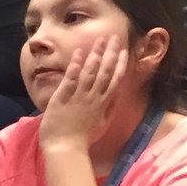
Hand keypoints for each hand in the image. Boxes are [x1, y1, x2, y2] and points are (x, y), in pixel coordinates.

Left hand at [38, 38, 129, 158]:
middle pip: (105, 71)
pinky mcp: (62, 99)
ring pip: (90, 72)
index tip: (124, 50)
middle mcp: (93, 98)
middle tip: (113, 36)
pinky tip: (78, 53)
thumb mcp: (102, 124)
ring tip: (99, 40)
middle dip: (110, 52)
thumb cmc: (82, 139)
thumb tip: (117, 95)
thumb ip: (109, 108)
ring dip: (95, 54)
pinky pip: (71, 79)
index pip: (115, 79)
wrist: (65, 149)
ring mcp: (78, 97)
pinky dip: (75, 66)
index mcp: (103, 103)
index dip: (120, 63)